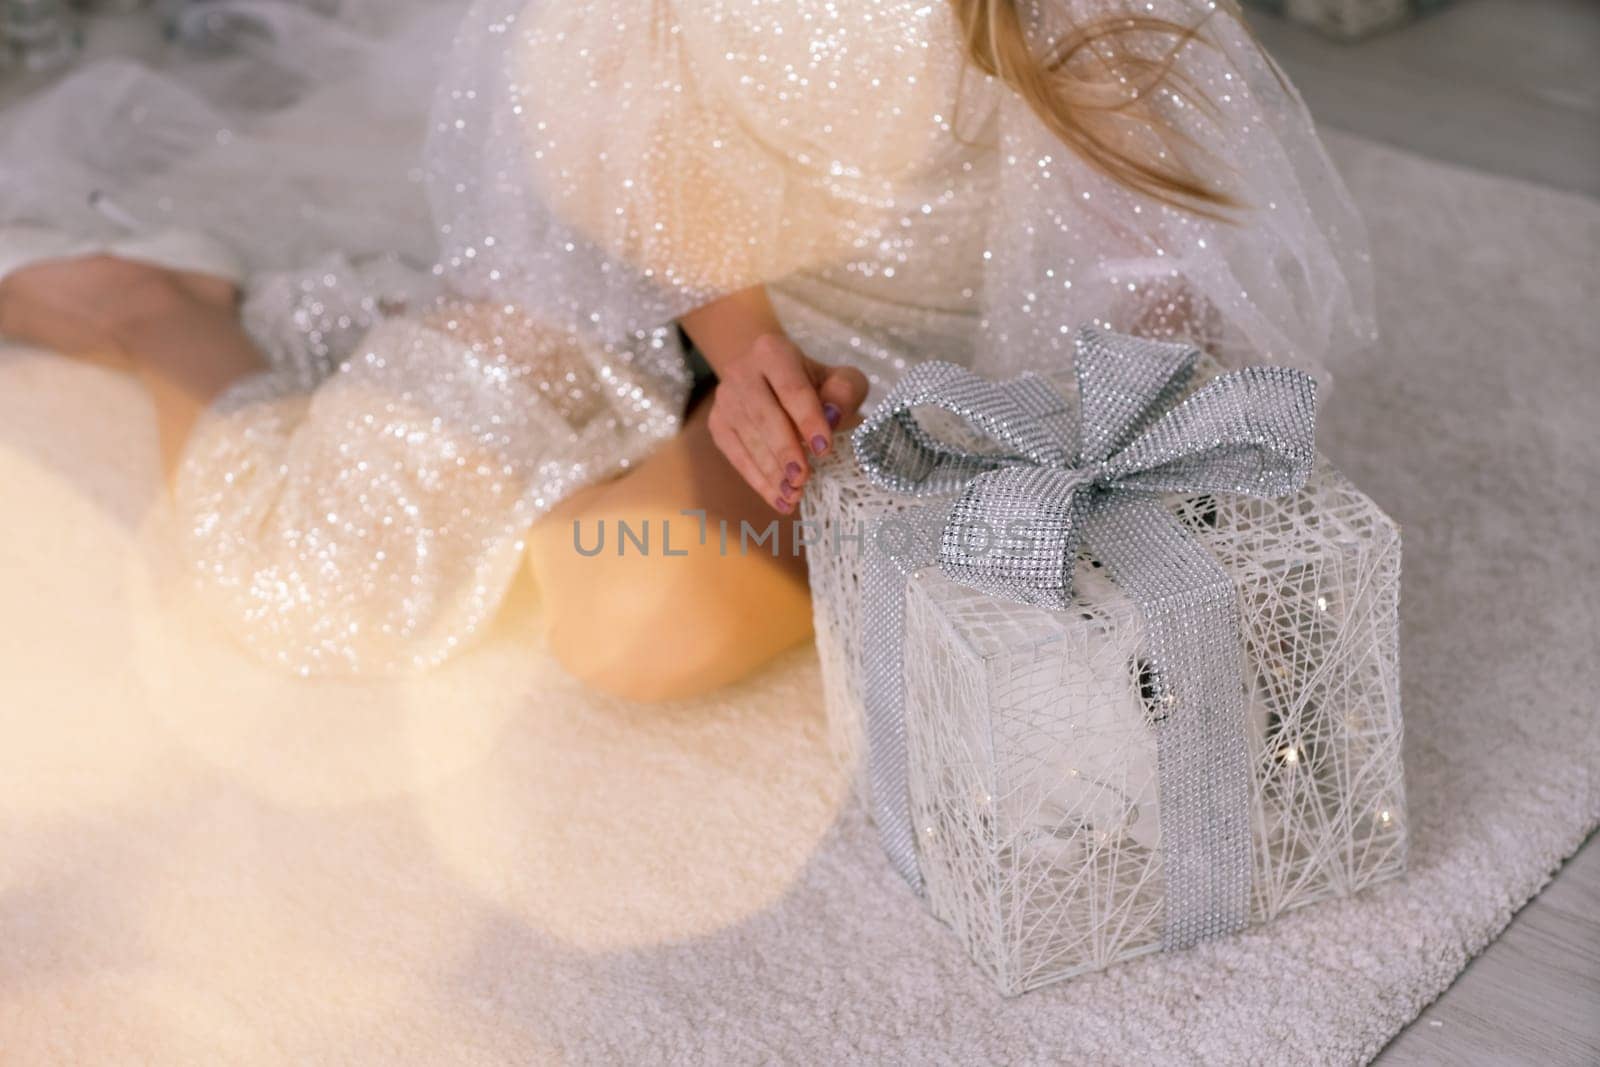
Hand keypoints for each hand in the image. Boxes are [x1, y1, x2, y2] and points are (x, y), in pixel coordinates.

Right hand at [706, 333, 868, 512]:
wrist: (769, 377)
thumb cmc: (813, 382)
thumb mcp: (838, 379)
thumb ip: (844, 392)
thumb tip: (832, 416)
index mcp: (772, 351)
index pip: (792, 388)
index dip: (808, 419)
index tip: (824, 450)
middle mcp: (742, 371)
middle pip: (764, 415)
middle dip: (785, 450)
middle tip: (803, 478)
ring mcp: (725, 398)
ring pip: (748, 438)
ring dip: (771, 472)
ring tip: (794, 496)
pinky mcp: (717, 423)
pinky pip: (736, 455)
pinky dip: (758, 480)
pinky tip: (778, 499)